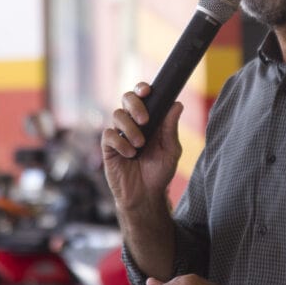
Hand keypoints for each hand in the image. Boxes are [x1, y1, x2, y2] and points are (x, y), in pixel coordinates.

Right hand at [100, 82, 182, 211]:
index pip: (142, 96)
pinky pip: (108, 135)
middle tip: (145, 120)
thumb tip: (177, 104)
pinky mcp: (108, 147)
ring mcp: (119, 134)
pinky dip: (120, 143)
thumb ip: (171, 128)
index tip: (147, 91)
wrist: (146, 196)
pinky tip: (130, 154)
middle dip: (135, 105)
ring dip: (130, 128)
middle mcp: (132, 123)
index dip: (142, 88)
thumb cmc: (159, 172)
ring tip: (140, 145)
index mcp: (149, 119)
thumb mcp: (171, 150)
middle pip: (126, 98)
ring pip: (116, 115)